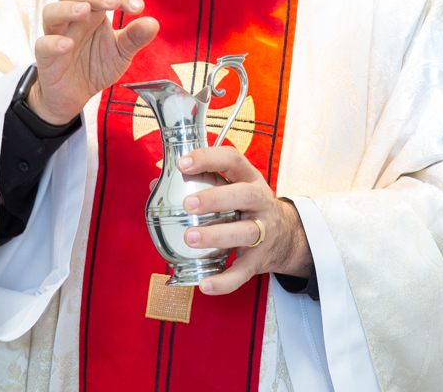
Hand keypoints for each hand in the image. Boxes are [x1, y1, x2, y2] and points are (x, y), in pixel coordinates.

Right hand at [28, 0, 158, 123]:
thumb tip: (153, 23)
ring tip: (84, 10)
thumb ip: (135, 37)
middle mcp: (73, 20)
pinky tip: (68, 44)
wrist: (76, 96)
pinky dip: (54, 42)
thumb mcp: (121, 52)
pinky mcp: (46, 58)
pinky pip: (43, 45)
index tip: (138, 7)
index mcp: (92, 13)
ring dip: (68, 8)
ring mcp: (57, 36)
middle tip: (113, 2)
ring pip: (51, 12)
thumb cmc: (95, 66)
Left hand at [177, 146, 312, 294]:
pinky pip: (242, 272)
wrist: (287, 236)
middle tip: (187, 204)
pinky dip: (225, 281)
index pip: (232, 159)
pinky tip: (205, 284)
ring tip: (190, 238)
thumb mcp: (231, 187)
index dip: (208, 158)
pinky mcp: (259, 260)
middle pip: (244, 195)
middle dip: (215, 198)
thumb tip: (155, 181)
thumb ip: (198, 181)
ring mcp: (263, 231)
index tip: (183, 164)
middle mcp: (260, 202)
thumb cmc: (248, 206)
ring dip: (216, 235)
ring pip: (244, 232)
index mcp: (249, 178)